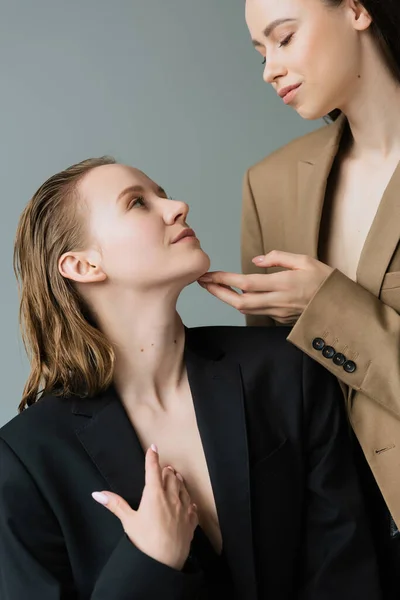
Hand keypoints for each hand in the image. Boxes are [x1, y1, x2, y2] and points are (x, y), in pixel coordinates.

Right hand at [92, 445, 197, 569]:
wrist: (165, 563)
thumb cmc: (145, 542)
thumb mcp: (128, 522)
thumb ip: (115, 504)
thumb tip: (97, 493)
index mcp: (154, 494)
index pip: (153, 469)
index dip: (152, 457)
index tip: (153, 448)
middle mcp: (171, 497)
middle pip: (170, 476)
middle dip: (166, 470)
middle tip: (163, 468)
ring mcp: (183, 508)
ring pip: (183, 487)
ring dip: (178, 481)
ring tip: (175, 478)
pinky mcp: (191, 520)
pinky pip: (192, 505)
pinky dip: (188, 500)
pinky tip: (188, 502)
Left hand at [198, 250, 333, 324]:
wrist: (341, 310)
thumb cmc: (325, 281)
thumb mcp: (306, 261)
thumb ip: (280, 258)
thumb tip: (257, 259)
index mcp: (283, 284)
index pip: (246, 284)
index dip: (224, 280)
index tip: (208, 275)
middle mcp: (278, 301)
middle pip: (239, 302)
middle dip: (217, 292)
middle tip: (202, 283)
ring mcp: (278, 313)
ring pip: (246, 309)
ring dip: (226, 299)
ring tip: (213, 287)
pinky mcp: (281, 320)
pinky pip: (258, 311)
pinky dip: (244, 303)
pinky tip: (236, 295)